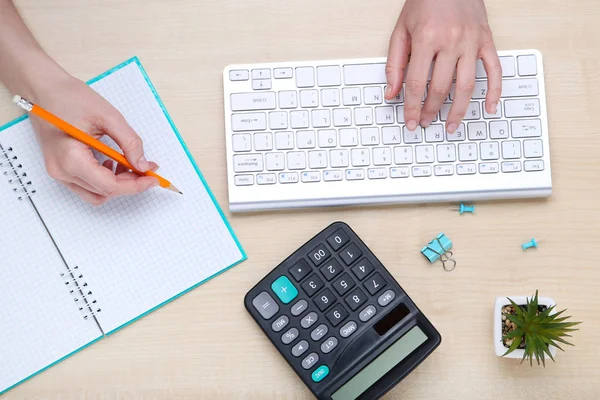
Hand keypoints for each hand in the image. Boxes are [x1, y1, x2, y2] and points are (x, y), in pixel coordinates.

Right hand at [30, 75, 158, 204]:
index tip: (153, 179)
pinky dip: (104, 179)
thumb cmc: (70, 98)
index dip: (135, 185)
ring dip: (117, 183)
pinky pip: (87, 185)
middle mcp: (62, 171)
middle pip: (104, 192)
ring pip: (96, 193)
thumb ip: (129, 143)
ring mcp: (59, 172)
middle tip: (146, 167)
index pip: (110, 186)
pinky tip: (113, 162)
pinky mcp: (60, 168)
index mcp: (71, 160)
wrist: (43, 89)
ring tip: (129, 163)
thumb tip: (143, 165)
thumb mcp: (108, 117)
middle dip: (130, 183)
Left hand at [384, 0, 500, 132]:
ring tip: (450, 125)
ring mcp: (471, 42)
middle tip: (425, 123)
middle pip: (440, 88)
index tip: (410, 121)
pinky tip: (489, 108)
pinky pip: (494, 70)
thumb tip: (391, 93)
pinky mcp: (487, 41)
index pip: (416, 83)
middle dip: (431, 111)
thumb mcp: (401, 30)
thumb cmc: (425, 2)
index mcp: (426, 39)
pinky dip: (494, 91)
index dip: (411, 107)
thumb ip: (394, 64)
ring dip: (458, 111)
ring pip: (466, 86)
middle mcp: (450, 42)